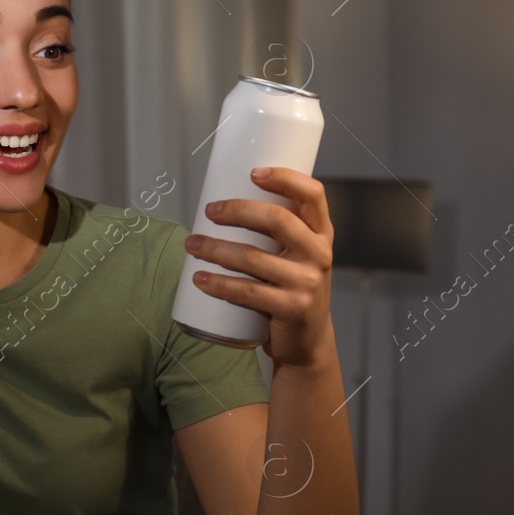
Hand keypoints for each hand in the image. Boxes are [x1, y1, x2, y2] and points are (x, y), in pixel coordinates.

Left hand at [184, 166, 333, 367]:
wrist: (308, 341)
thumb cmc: (292, 288)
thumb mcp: (297, 256)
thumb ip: (277, 232)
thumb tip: (226, 203)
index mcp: (321, 234)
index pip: (313, 195)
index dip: (285, 178)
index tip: (253, 172)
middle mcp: (319, 254)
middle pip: (277, 220)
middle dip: (237, 210)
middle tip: (209, 211)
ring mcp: (307, 282)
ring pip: (253, 257)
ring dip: (216, 248)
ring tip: (192, 244)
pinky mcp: (291, 308)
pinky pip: (247, 291)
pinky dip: (219, 284)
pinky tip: (199, 278)